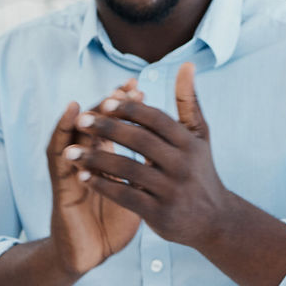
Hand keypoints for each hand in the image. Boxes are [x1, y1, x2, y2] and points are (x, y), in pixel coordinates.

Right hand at [46, 81, 143, 275]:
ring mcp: (71, 172)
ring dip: (80, 120)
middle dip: (106, 105)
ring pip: (71, 138)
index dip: (125, 105)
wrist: (93, 253)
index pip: (114, 123)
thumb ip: (147, 168)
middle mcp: (88, 160)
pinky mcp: (61, 190)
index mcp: (107, 158)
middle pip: (93, 123)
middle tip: (122, 88)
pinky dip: (60, 145)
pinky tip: (68, 135)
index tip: (140, 87)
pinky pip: (57, 164)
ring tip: (87, 103)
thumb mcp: (138, 191)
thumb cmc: (114, 221)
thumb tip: (167, 149)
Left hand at [65, 63, 232, 249]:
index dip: (130, 109)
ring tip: (70, 152)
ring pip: (128, 169)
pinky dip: (103, 186)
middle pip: (139, 141)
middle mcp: (182, 165)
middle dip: (107, 128)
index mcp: (189, 143)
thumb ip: (189, 101)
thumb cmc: (201, 170)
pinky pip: (125, 196)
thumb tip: (186, 65)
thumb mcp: (199, 136)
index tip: (104, 100)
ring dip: (96, 159)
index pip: (156, 119)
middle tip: (81, 120)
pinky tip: (83, 178)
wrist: (215, 220)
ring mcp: (170, 190)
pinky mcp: (160, 214)